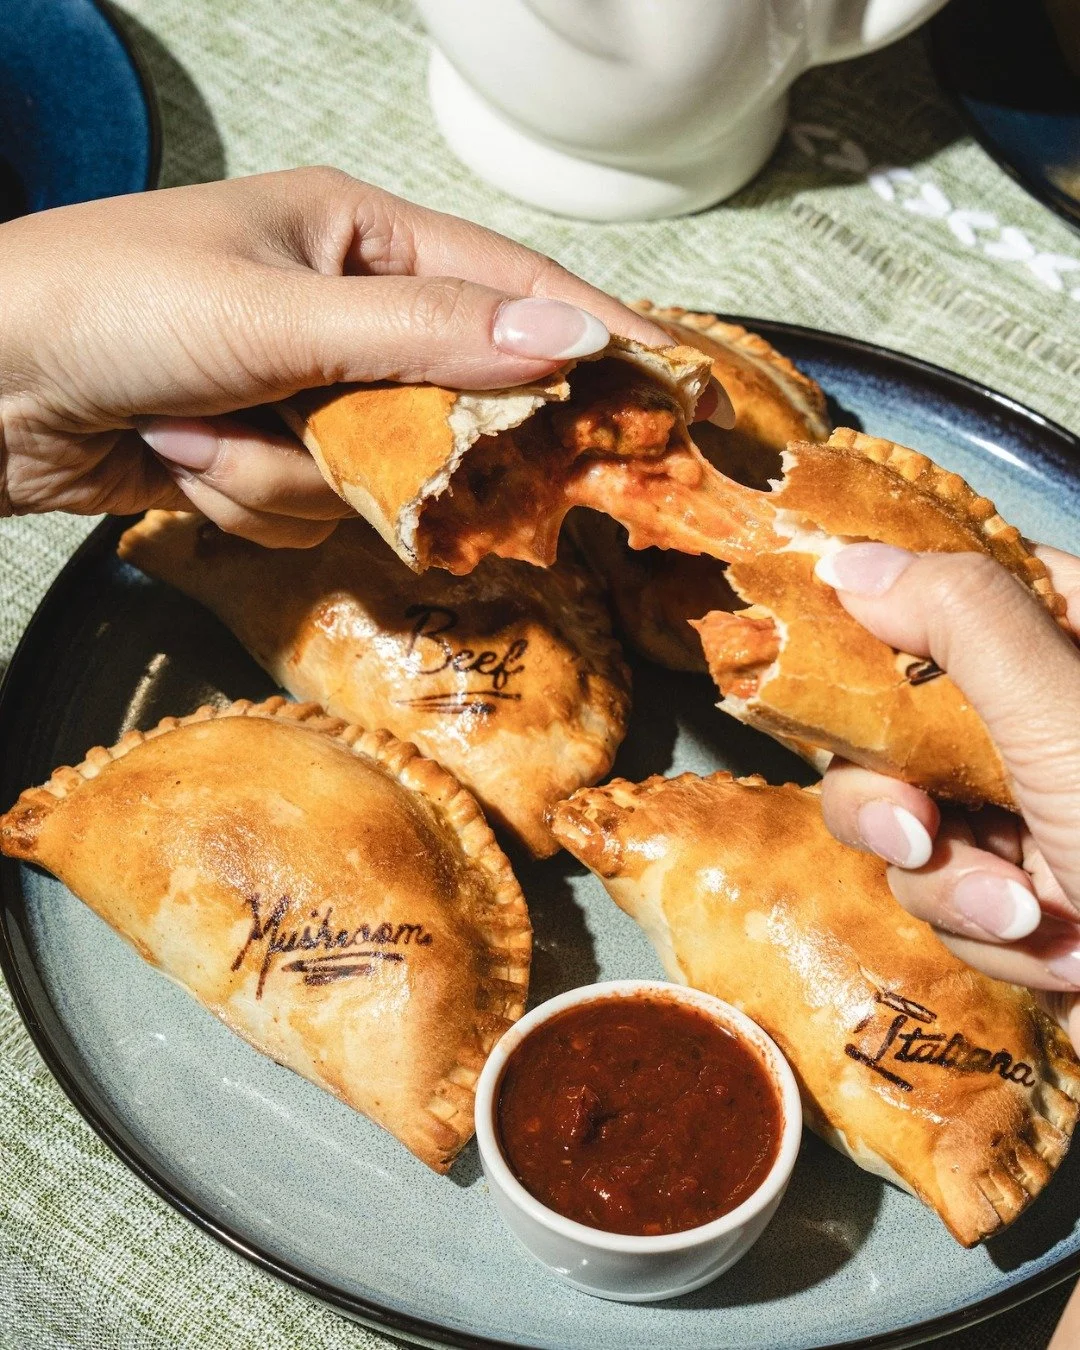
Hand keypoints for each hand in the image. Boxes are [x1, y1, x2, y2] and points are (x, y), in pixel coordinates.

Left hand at [0, 168, 724, 546]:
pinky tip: (177, 457)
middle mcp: (341, 312)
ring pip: (374, 475)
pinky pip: (310, 509)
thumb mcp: (280, 312)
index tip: (670, 387)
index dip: (590, 336)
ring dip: (284, 471)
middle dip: (399, 440)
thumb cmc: (113, 302)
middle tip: (359, 443)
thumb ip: (427, 336)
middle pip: (445, 402)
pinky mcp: (263, 457)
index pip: (505, 287)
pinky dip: (243, 497)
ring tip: (200, 428)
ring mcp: (304, 392)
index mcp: (355, 235)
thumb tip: (566, 346)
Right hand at [813, 541, 1079, 1048]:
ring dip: (950, 882)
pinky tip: (1059, 955)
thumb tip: (848, 558)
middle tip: (916, 831)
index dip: (883, 609)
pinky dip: (986, 932)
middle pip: (900, 717)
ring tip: (1023, 917)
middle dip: (895, 794)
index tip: (819, 650)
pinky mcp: (1019, 891)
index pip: (960, 586)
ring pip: (905, 817)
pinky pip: (942, 893)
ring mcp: (1031, 809)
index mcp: (1079, 643)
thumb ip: (964, 625)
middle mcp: (1046, 719)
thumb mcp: (1066, 721)